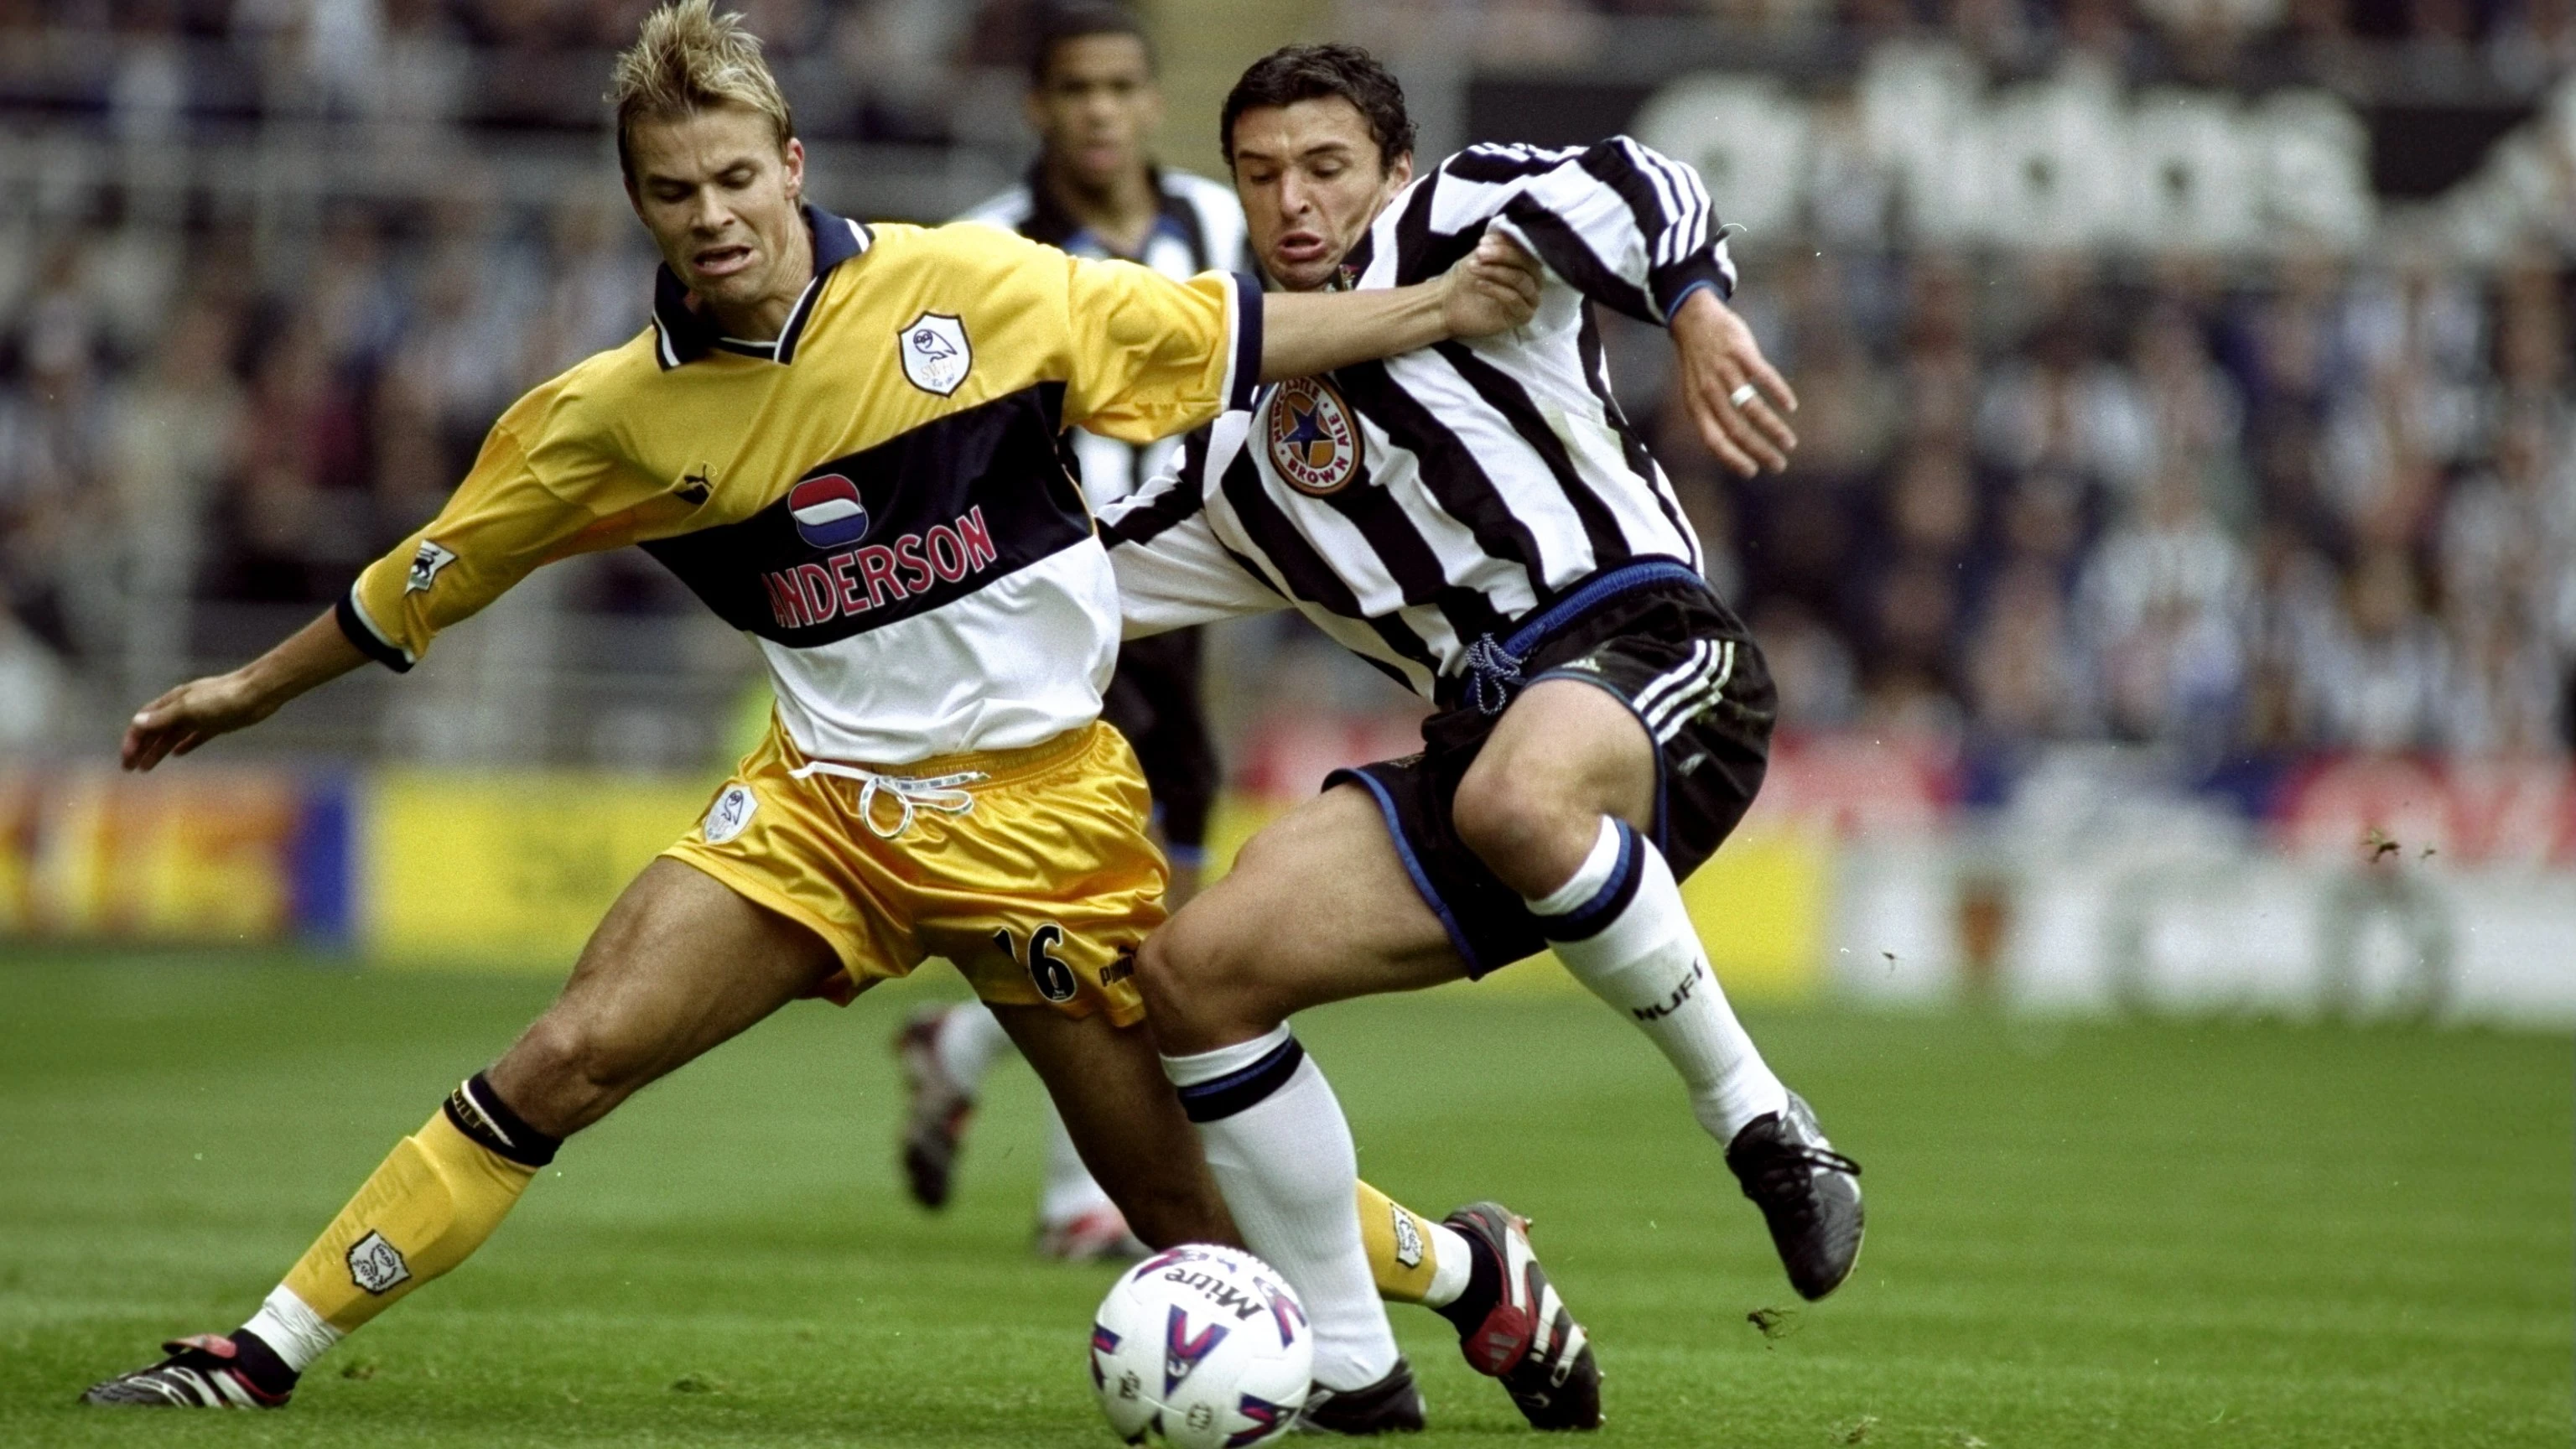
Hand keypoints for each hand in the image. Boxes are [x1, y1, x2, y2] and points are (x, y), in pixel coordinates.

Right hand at [120, 670, 282, 771]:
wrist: (258, 693)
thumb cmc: (222, 698)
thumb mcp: (188, 707)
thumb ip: (164, 716)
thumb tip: (137, 722)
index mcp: (172, 701)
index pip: (144, 721)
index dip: (133, 740)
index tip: (127, 760)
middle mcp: (183, 708)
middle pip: (155, 731)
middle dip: (141, 749)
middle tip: (130, 769)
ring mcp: (200, 716)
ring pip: (172, 736)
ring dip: (158, 751)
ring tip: (147, 768)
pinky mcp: (216, 724)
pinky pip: (194, 737)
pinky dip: (184, 745)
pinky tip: (177, 755)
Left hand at [1439, 230, 1544, 338]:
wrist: (1448, 303)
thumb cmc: (1467, 278)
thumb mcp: (1482, 255)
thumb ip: (1498, 244)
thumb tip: (1509, 230)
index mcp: (1527, 264)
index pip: (1526, 250)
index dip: (1506, 243)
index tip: (1483, 241)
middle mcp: (1533, 281)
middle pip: (1529, 265)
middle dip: (1503, 255)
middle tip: (1479, 253)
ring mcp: (1529, 299)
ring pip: (1521, 281)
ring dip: (1496, 271)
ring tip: (1474, 267)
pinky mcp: (1522, 316)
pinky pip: (1514, 299)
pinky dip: (1496, 289)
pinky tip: (1479, 284)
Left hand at [1670, 288, 1797, 476]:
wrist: (1693, 319)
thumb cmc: (1700, 363)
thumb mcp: (1696, 391)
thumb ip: (1711, 415)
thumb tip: (1733, 446)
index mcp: (1696, 404)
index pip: (1713, 439)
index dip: (1732, 458)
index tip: (1752, 472)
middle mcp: (1709, 390)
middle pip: (1737, 428)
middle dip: (1760, 450)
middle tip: (1779, 465)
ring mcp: (1725, 370)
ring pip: (1752, 407)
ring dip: (1773, 428)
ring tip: (1789, 442)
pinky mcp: (1741, 351)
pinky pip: (1764, 376)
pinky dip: (1779, 392)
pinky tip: (1791, 406)